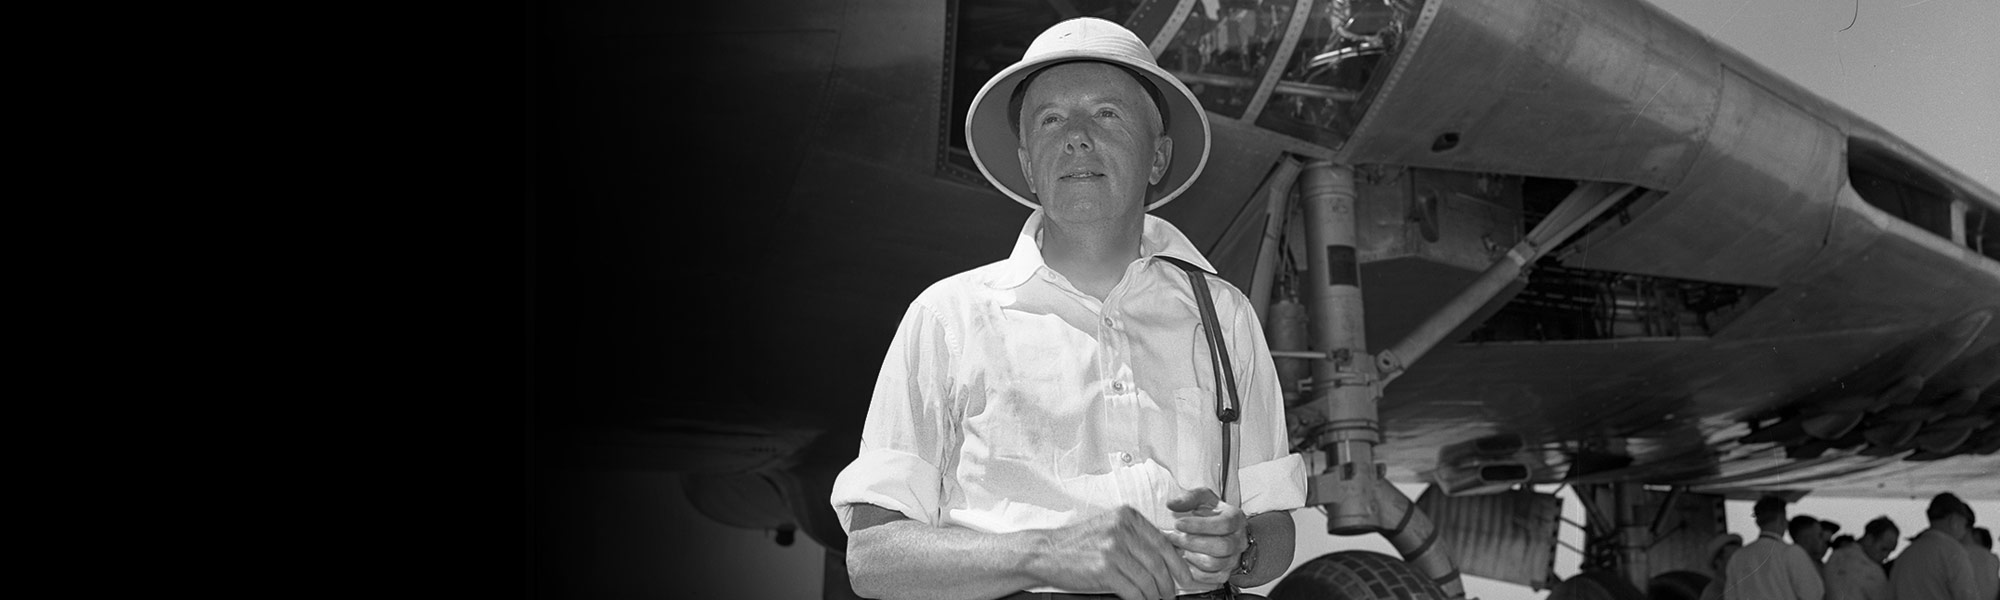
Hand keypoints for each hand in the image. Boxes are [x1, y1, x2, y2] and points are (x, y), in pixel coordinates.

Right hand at [1028, 506, 1192, 599]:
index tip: (1185, 576)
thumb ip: (1135, 537)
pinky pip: (1133, 590)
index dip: (1178, 563)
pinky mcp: (1104, 569)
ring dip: (1156, 594)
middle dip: (1169, 582)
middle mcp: (1121, 530)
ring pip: (1148, 578)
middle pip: (1158, 562)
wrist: (1045, 552)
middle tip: (1172, 594)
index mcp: (1126, 517)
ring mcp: (1112, 549)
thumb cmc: (1077, 543)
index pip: (1163, 541)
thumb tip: (1165, 556)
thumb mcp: (1108, 528)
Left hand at [1165, 487, 1247, 585]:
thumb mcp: (1204, 499)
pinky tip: (1184, 560)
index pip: (1223, 524)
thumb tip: (1172, 504)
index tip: (1178, 523)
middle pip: (1221, 546)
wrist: (1226, 532)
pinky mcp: (1226, 572)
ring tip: (1178, 548)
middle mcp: (1239, 540)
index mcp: (1236, 519)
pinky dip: (1195, 571)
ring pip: (1214, 563)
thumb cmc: (1213, 514)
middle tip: (1172, 536)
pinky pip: (1211, 578)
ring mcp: (1234, 558)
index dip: (1199, 526)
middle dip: (1192, 542)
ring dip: (1191, 556)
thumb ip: (1189, 498)